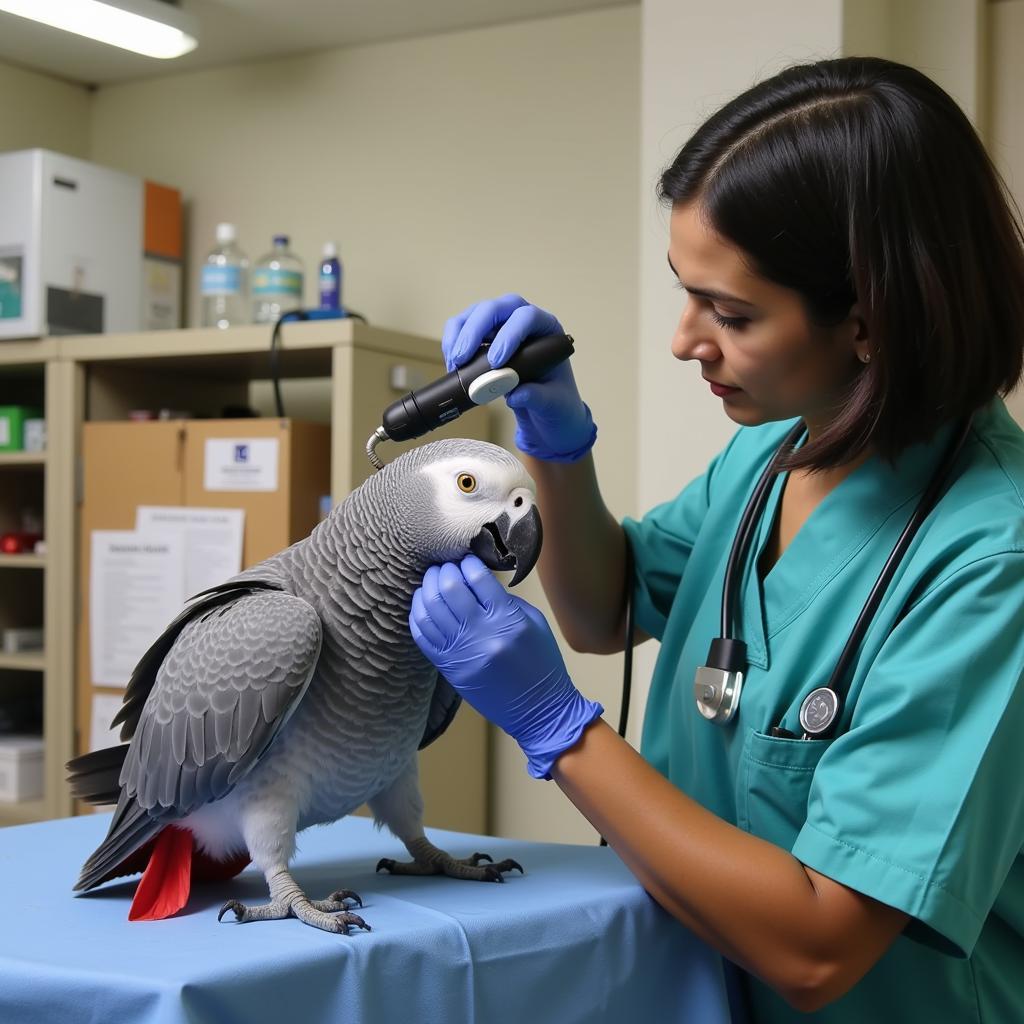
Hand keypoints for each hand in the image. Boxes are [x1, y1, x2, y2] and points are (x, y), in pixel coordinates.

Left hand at [410, 555, 603, 778]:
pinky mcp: (448, 667)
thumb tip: (478, 581)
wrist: (538, 709)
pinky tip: (422, 604)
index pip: (478, 578)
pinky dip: (417, 614)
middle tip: (445, 566)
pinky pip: (421, 635)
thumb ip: (506, 600)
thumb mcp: (534, 624)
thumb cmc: (541, 663)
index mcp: (506, 620)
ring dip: (427, 588)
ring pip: (430, 609)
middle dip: (444, 570)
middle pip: (450, 588)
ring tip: (431, 580)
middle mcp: (480, 634)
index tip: (466, 559)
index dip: (468, 563)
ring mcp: (460, 652)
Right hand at [441, 294, 596, 461]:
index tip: (496, 362)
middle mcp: (521, 319)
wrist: (546, 407)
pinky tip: (453, 364)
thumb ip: (539, 397)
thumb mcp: (555, 402)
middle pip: (495, 308)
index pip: (527, 317)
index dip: (509, 335)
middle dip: (475, 330)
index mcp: (546, 328)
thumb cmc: (556, 398)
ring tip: (455, 363)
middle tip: (463, 358)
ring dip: (459, 335)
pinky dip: (453, 344)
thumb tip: (516, 394)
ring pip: (474, 314)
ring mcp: (500, 325)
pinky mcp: (483, 337)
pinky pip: (462, 329)